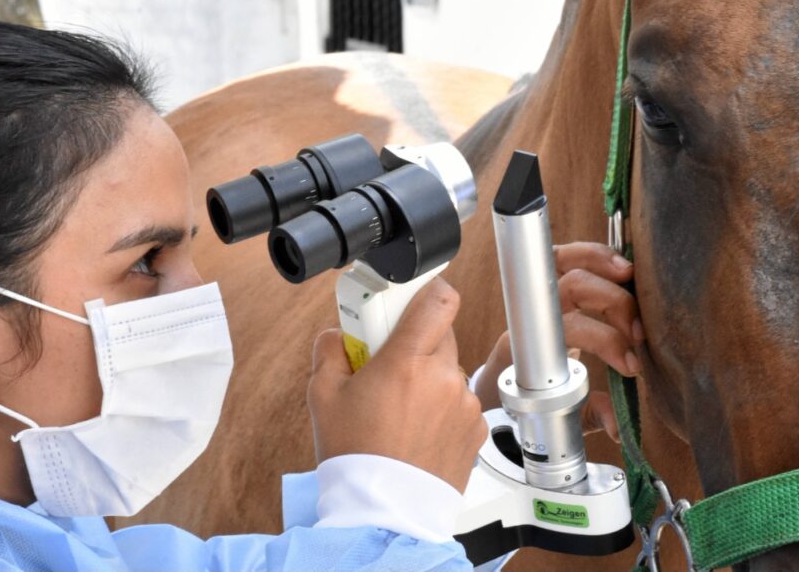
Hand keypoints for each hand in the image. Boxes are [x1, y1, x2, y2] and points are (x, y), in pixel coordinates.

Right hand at [308, 277, 487, 491]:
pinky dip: (442, 407)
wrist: (384, 510)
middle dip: (415, 341)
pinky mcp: (475, 428)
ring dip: (428, 378)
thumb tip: (337, 334)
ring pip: (448, 371)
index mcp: (407, 361)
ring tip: (400, 408)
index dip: (429, 287)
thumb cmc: (355, 454)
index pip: (438, 299)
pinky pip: (459, 402)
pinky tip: (417, 429)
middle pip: (440, 333)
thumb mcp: (322, 396)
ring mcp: (464, 404)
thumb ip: (330, 350)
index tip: (412, 293)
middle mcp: (443, 377)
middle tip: (388, 362)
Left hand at [474, 242, 643, 441]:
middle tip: (639, 331)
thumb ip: (588, 415)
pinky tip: (619, 263)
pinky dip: (593, 254)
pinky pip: (564, 258)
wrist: (496, 389)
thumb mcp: (557, 414)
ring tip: (631, 275)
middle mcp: (528, 318)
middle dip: (612, 303)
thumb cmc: (527, 399)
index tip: (630, 366)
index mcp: (525, 351)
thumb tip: (617, 425)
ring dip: (600, 262)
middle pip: (568, 287)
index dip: (604, 341)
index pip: (567, 329)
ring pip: (560, 260)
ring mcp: (536, 299)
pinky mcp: (547, 287)